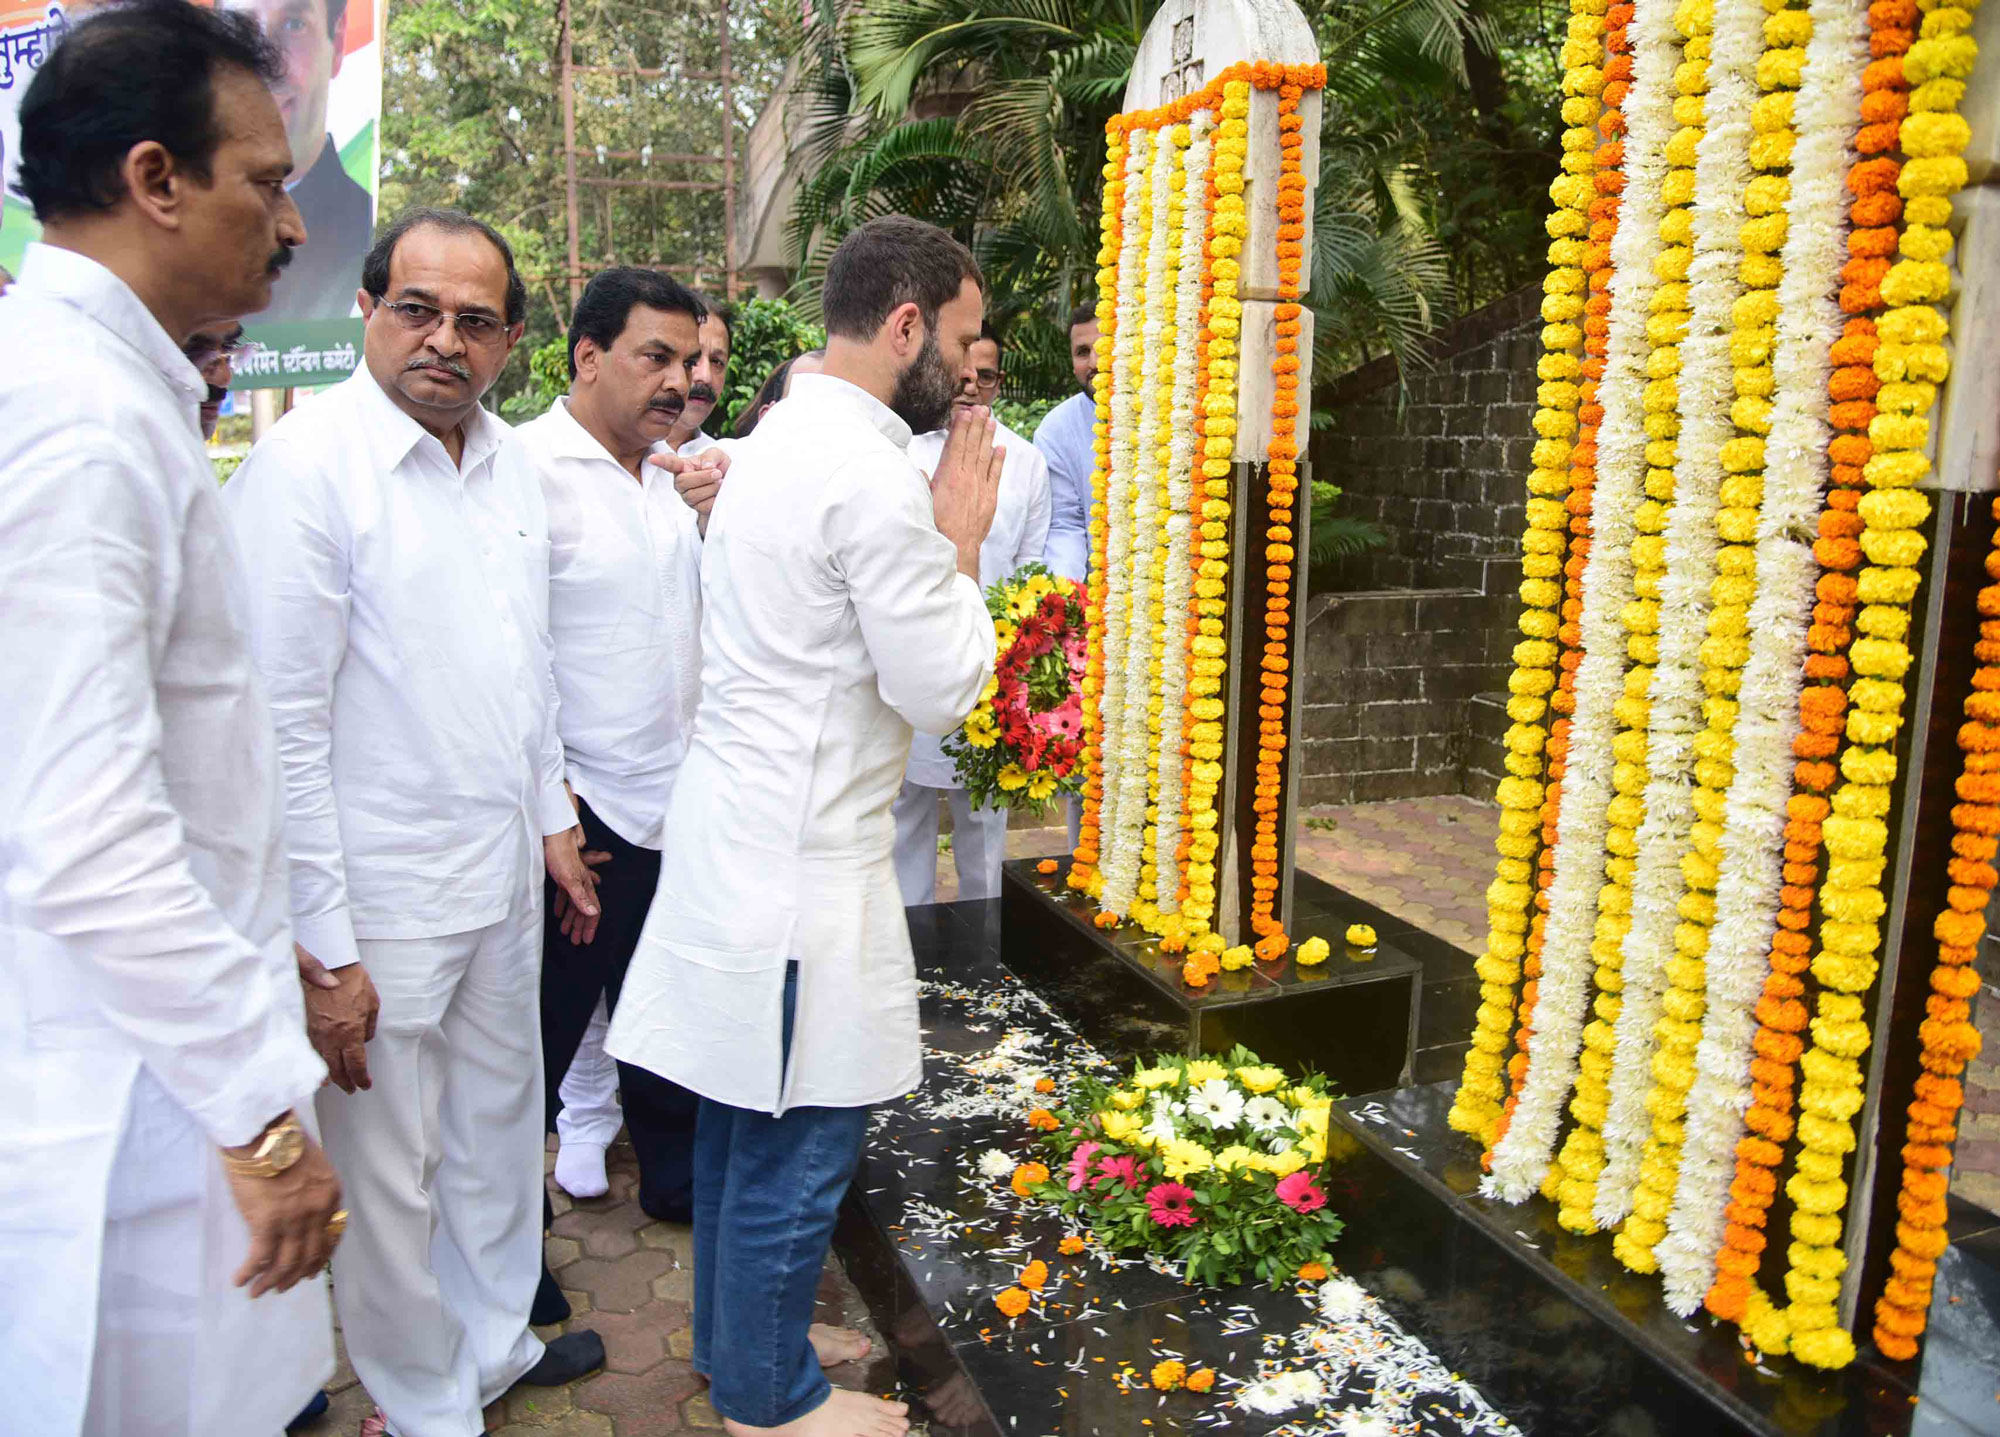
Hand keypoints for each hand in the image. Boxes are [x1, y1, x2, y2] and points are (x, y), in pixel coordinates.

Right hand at [223, 1118, 342, 1296]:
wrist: (263, 1133)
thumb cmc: (284, 1142)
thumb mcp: (315, 1166)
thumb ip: (313, 1191)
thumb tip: (302, 1211)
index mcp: (331, 1196)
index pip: (330, 1237)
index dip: (318, 1259)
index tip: (308, 1272)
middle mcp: (317, 1212)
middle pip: (309, 1255)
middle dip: (294, 1276)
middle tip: (281, 1287)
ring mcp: (293, 1219)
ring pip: (285, 1262)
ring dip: (271, 1281)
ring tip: (258, 1291)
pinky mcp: (266, 1222)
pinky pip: (259, 1257)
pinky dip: (249, 1272)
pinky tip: (240, 1280)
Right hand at [298, 946, 378, 1093]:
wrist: (328, 963)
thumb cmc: (353, 980)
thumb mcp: (372, 1002)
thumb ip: (369, 1025)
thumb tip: (364, 1040)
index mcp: (351, 1032)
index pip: (356, 1065)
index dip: (361, 1078)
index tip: (365, 1084)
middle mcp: (331, 1037)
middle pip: (337, 1069)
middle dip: (346, 1082)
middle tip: (352, 1088)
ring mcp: (315, 1033)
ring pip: (320, 1063)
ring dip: (328, 1076)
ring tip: (334, 1083)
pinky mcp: (303, 1026)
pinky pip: (308, 1051)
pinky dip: (313, 1062)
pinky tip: (316, 1067)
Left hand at [545, 825, 601, 943]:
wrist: (552, 838)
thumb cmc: (561, 857)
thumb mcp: (570, 879)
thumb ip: (581, 897)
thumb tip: (592, 913)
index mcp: (586, 887)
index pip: (593, 911)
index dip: (591, 926)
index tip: (588, 940)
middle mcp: (582, 885)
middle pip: (584, 910)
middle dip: (581, 926)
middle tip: (577, 941)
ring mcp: (573, 882)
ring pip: (574, 904)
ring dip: (571, 919)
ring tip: (566, 932)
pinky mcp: (563, 878)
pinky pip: (565, 896)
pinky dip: (563, 906)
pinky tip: (558, 913)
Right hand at [646, 448, 728, 534]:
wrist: (730, 485)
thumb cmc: (719, 467)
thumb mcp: (717, 456)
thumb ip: (711, 456)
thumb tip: (706, 467)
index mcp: (682, 466)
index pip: (669, 463)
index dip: (660, 461)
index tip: (651, 458)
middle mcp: (680, 482)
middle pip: (682, 482)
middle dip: (703, 477)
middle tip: (718, 473)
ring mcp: (687, 496)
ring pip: (693, 495)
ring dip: (711, 488)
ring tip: (720, 482)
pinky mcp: (696, 508)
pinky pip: (703, 506)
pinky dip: (714, 499)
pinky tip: (717, 494)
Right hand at [929, 405, 1003, 577]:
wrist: (958, 546)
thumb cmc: (937, 525)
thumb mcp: (925, 502)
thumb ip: (924, 483)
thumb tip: (919, 471)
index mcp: (948, 476)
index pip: (956, 445)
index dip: (961, 428)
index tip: (964, 413)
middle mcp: (966, 478)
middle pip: (972, 445)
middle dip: (976, 425)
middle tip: (981, 408)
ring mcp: (980, 486)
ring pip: (984, 456)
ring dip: (988, 437)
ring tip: (991, 420)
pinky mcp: (990, 497)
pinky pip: (995, 474)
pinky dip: (998, 460)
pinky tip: (1000, 447)